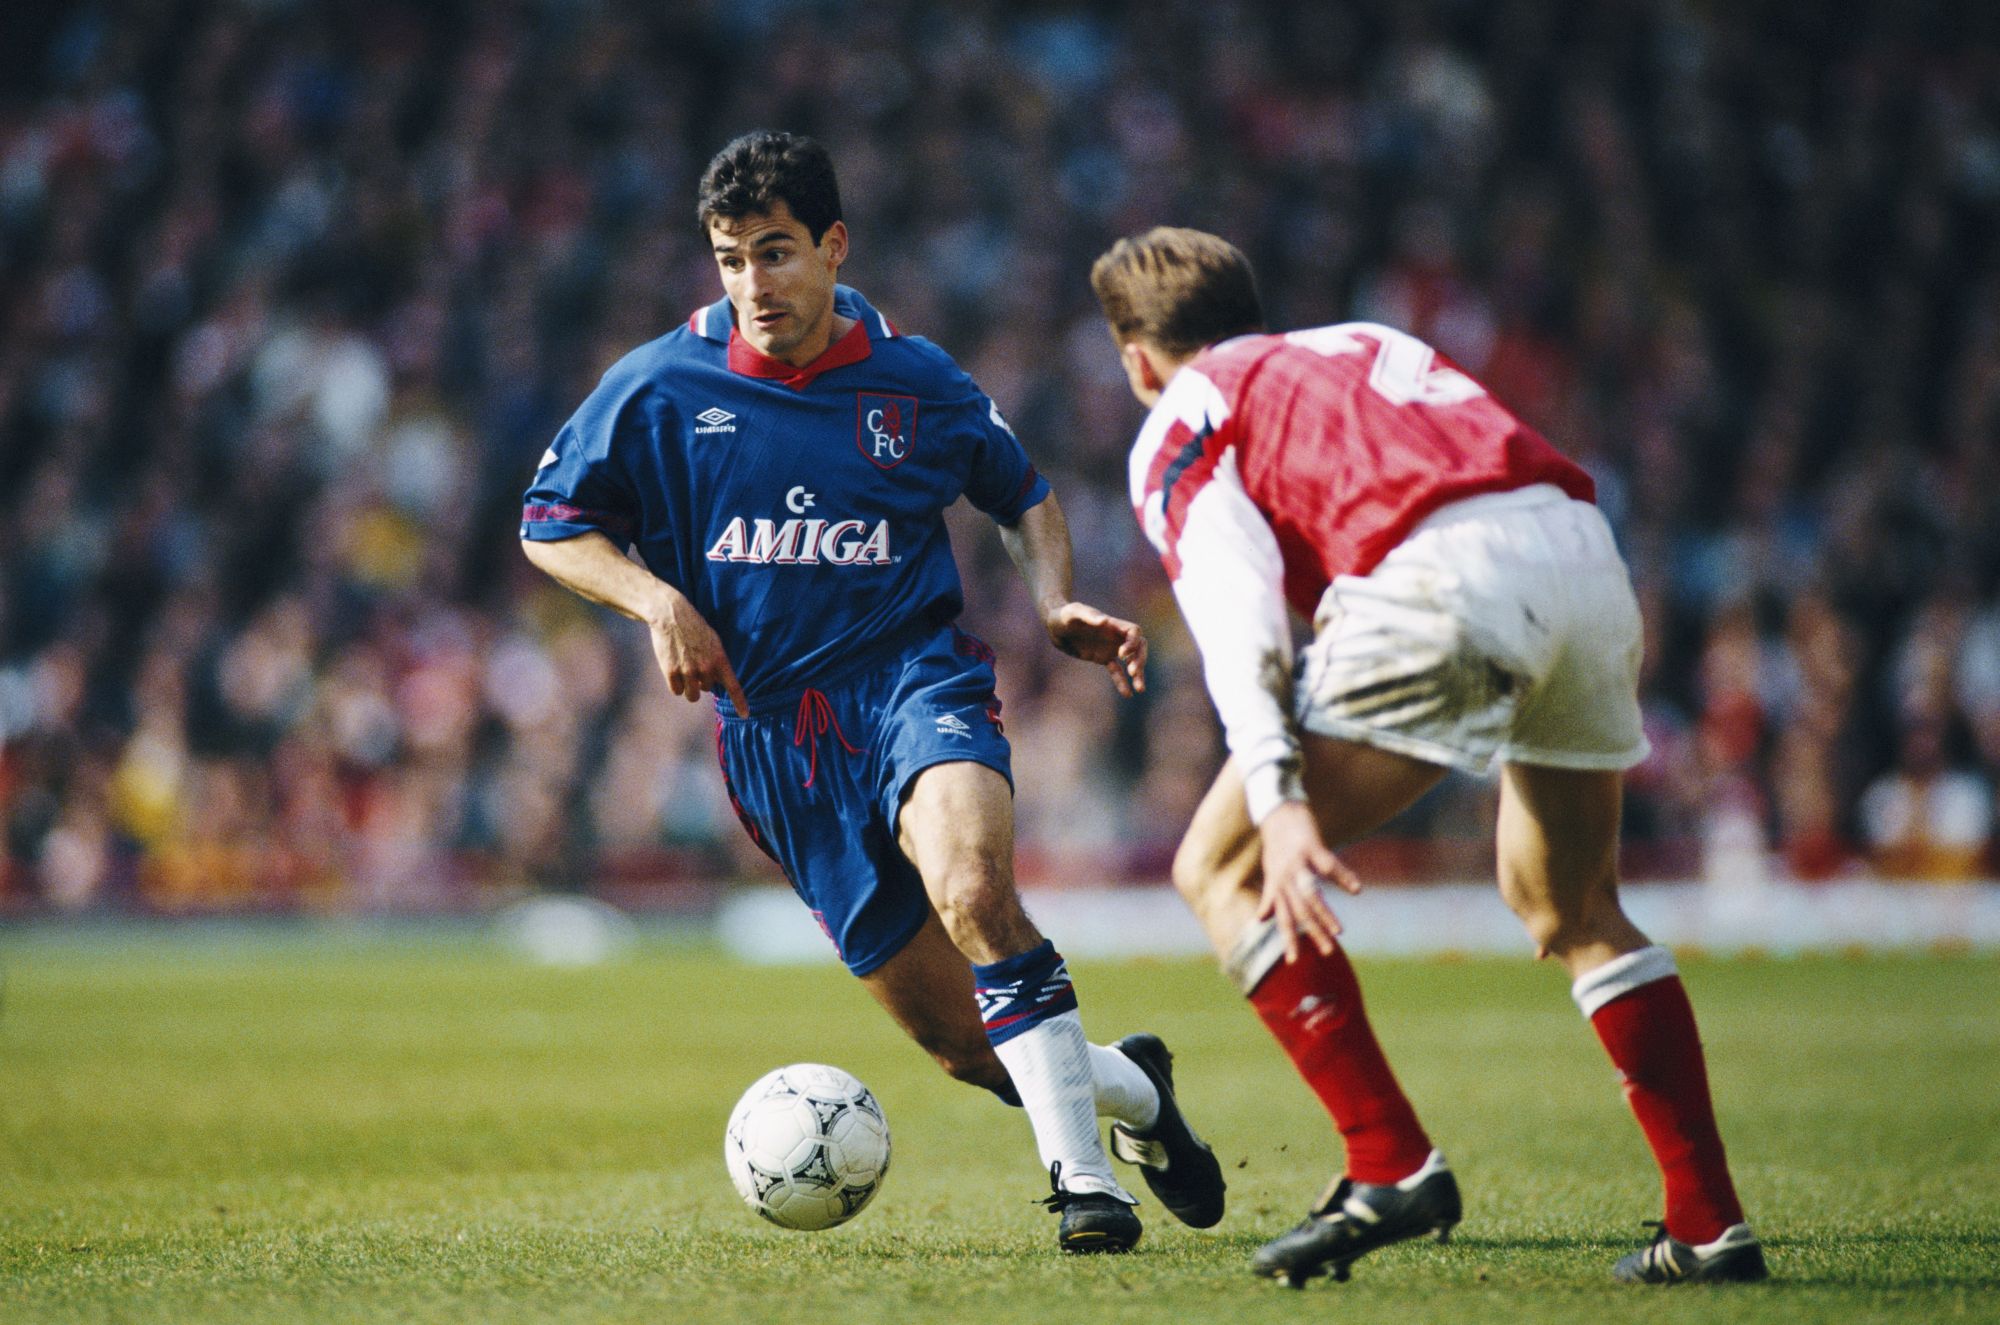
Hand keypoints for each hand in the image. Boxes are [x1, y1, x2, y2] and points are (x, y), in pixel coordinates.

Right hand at [647, 595, 747, 716]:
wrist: (671, 616)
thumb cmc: (694, 628)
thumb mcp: (713, 642)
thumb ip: (717, 662)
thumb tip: (718, 682)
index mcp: (720, 659)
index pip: (733, 686)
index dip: (740, 702)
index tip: (745, 715)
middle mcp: (706, 668)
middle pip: (706, 690)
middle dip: (700, 681)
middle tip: (693, 662)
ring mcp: (688, 671)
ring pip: (691, 695)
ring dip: (688, 687)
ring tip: (683, 668)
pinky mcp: (671, 672)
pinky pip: (676, 691)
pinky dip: (675, 684)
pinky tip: (673, 668)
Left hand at [1043, 602, 1147, 696]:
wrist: (1054, 626)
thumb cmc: (1063, 615)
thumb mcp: (1074, 613)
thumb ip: (1089, 616)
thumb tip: (1105, 620)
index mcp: (1112, 624)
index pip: (1134, 632)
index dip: (1133, 643)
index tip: (1122, 654)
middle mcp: (1115, 636)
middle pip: (1139, 647)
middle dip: (1140, 659)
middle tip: (1133, 672)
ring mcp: (1110, 648)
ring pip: (1131, 661)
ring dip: (1138, 673)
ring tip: (1140, 689)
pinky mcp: (1102, 658)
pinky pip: (1116, 671)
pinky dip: (1122, 682)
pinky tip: (1128, 694)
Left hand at [1255, 800, 1361, 960]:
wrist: (1274, 808)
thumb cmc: (1275, 842)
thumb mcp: (1269, 872)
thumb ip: (1269, 897)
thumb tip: (1259, 920)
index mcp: (1277, 885)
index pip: (1283, 918)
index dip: (1288, 939)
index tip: (1293, 962)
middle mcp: (1284, 877)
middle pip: (1300, 911)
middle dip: (1313, 933)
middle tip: (1328, 953)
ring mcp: (1297, 862)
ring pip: (1311, 893)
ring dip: (1325, 913)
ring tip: (1339, 931)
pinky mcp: (1310, 846)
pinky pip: (1328, 864)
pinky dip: (1342, 876)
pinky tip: (1356, 888)